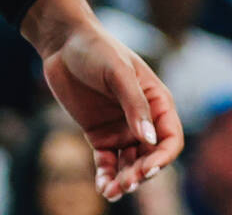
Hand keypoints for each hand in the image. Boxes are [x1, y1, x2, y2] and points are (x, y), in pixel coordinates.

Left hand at [41, 22, 182, 201]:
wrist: (61, 41)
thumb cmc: (95, 47)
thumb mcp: (117, 71)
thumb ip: (134, 104)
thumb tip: (150, 140)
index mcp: (156, 101)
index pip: (170, 138)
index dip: (164, 157)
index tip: (148, 168)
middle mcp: (142, 119)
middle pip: (151, 157)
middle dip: (142, 173)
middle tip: (126, 183)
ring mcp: (121, 128)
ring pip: (130, 164)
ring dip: (125, 180)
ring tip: (112, 190)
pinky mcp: (99, 134)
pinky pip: (107, 162)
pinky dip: (106, 177)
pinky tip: (103, 188)